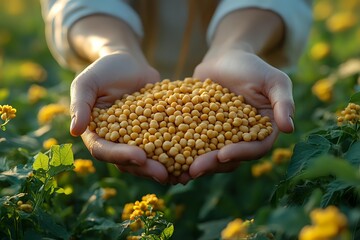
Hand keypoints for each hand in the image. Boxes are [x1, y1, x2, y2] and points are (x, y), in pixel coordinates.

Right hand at [69, 52, 169, 183]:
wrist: (129, 62)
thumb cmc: (105, 69)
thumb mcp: (88, 82)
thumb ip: (80, 104)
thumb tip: (75, 131)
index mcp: (96, 133)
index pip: (104, 150)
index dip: (120, 156)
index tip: (140, 156)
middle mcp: (115, 141)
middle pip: (127, 161)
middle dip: (146, 169)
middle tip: (164, 174)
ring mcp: (135, 139)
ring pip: (147, 159)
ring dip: (163, 167)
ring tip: (181, 174)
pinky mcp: (154, 132)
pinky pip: (163, 146)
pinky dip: (175, 154)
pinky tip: (191, 159)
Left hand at [189, 49, 294, 178]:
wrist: (225, 57)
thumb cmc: (252, 66)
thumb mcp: (273, 80)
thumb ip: (283, 102)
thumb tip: (288, 128)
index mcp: (263, 131)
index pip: (255, 148)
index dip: (240, 154)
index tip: (223, 154)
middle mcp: (242, 138)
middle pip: (230, 157)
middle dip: (212, 164)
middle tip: (194, 169)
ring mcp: (221, 136)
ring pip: (209, 154)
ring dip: (195, 163)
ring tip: (178, 169)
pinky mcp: (202, 130)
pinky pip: (192, 142)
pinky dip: (182, 150)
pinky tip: (167, 156)